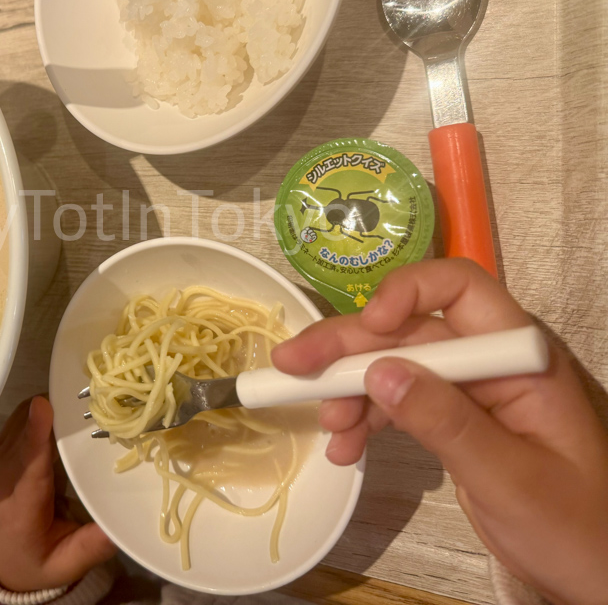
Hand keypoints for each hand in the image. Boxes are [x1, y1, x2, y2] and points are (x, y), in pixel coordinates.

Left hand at [0, 396, 116, 591]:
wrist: (2, 559)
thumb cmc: (38, 560)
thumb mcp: (66, 565)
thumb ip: (91, 546)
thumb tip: (120, 526)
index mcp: (20, 508)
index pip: (27, 465)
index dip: (36, 433)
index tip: (44, 406)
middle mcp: (3, 478)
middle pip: (24, 433)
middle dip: (52, 411)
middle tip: (93, 397)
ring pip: (20, 419)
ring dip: (48, 407)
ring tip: (83, 402)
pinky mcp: (1, 449)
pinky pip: (19, 418)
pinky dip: (40, 410)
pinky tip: (65, 410)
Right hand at [272, 259, 607, 604]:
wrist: (602, 577)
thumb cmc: (578, 529)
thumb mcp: (510, 478)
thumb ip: (446, 421)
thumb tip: (378, 371)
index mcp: (521, 357)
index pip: (460, 289)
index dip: (407, 293)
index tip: (366, 327)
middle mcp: (493, 361)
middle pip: (410, 329)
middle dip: (348, 346)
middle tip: (290, 367)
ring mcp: (472, 390)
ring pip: (395, 364)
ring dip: (350, 390)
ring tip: (326, 428)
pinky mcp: (456, 419)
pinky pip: (400, 400)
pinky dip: (366, 418)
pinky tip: (345, 445)